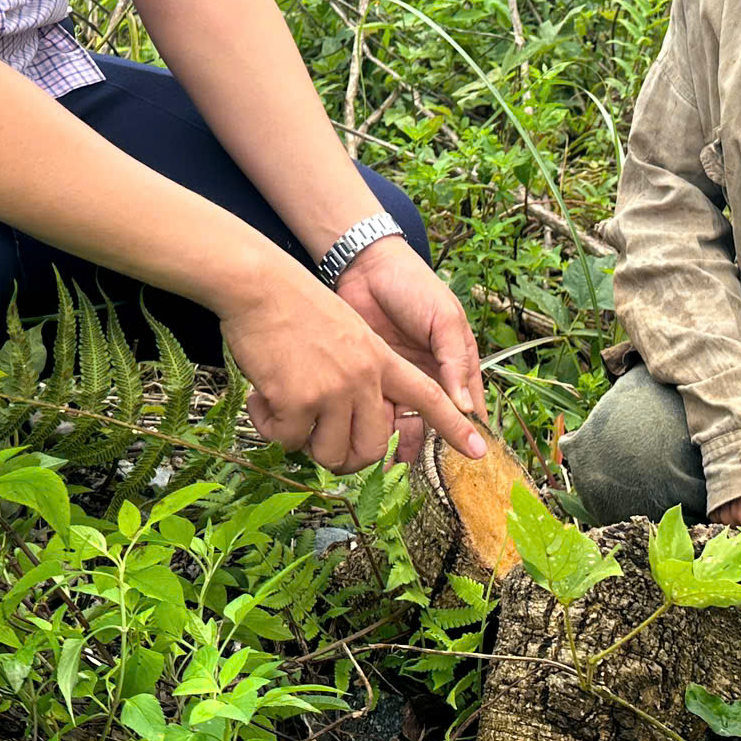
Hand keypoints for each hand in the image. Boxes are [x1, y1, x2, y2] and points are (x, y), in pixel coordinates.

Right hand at [224, 265, 485, 473]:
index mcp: (381, 360)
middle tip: (316, 442)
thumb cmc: (295, 307)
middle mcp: (365, 378)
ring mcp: (334, 390)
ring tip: (283, 409)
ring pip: (328, 452)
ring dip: (302, 441)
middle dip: (342, 457)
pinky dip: (270, 425)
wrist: (260, 284)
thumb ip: (363, 373)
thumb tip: (360, 421)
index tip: (480, 451)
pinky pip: (288, 439)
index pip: (429, 396)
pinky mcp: (300, 400)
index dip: (454, 426)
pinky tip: (262, 396)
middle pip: (369, 449)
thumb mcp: (348, 333)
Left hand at [332, 237, 482, 457]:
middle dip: (434, 449)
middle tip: (427, 471)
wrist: (365, 268)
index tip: (471, 460)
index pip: (470, 407)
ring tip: (397, 463)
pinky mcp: (374, 381)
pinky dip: (379, 431)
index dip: (470, 433)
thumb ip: (454, 362)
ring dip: (405, 444)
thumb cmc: (413, 286)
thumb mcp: (444, 319)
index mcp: (457, 363)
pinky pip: (380, 413)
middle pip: (437, 423)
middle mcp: (432, 377)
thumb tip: (465, 409)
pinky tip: (375, 445)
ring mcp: (402, 381)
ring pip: (408, 424)